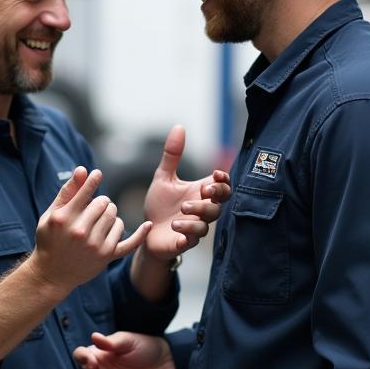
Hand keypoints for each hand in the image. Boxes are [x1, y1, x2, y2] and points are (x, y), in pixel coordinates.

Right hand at [30, 167, 150, 296]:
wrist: (51, 274)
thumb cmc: (49, 239)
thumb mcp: (51, 214)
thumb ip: (68, 191)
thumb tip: (83, 169)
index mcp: (64, 218)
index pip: (86, 192)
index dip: (93, 180)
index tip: (98, 174)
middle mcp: (80, 231)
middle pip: (104, 203)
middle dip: (101, 202)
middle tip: (93, 208)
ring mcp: (95, 245)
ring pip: (116, 218)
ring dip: (111, 216)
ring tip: (99, 222)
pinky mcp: (106, 256)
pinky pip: (129, 243)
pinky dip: (140, 234)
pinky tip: (148, 225)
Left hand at [142, 125, 230, 261]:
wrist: (146, 232)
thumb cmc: (159, 205)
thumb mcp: (163, 177)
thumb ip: (172, 155)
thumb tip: (179, 126)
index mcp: (199, 193)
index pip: (222, 186)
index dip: (224, 181)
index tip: (217, 174)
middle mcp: (201, 210)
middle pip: (220, 204)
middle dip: (215, 196)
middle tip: (203, 191)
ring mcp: (195, 227)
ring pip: (207, 222)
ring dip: (197, 215)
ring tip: (181, 210)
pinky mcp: (184, 242)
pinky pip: (192, 239)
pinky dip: (187, 232)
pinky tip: (176, 226)